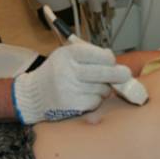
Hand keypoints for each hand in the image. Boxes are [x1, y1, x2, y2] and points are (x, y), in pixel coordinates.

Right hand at [12, 42, 131, 123]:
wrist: (34, 94)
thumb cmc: (55, 71)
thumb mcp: (66, 55)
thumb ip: (88, 53)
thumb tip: (112, 57)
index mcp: (68, 54)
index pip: (98, 54)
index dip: (109, 58)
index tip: (111, 61)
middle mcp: (68, 71)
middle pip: (104, 72)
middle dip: (119, 74)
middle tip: (126, 75)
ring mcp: (70, 89)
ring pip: (102, 88)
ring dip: (104, 88)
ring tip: (95, 85)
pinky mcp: (72, 105)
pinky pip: (95, 101)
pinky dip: (96, 99)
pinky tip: (87, 95)